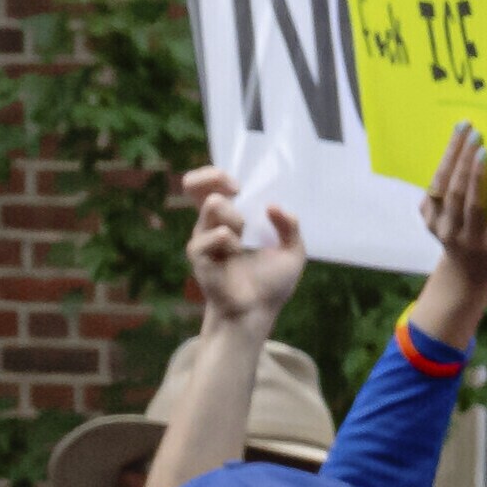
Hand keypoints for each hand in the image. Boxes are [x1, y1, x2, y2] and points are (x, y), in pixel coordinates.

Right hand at [177, 165, 304, 335]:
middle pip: (194, 185)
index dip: (216, 175)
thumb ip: (290, 227)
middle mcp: (212, 224)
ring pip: (212, 205)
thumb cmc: (271, 283)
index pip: (211, 185)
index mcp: (230, 218)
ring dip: (234, 216)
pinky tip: (235, 255)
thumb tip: (274, 206)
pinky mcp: (198, 256)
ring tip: (244, 236)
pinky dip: (229, 241)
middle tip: (236, 190)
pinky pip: (214, 235)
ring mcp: (202, 239)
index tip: (238, 184)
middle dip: (213, 178)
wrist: (258, 312)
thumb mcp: (292, 251)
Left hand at [411, 115, 486, 337]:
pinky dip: (443, 166)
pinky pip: (433, 186)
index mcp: (474, 239)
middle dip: (462, 158)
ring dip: (450, 155)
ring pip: (438, 184)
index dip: (478, 177)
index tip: (484, 151)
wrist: (467, 273)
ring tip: (459, 131)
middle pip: (453, 190)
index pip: (474, 203)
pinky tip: (453, 147)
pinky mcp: (425, 215)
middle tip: (472, 132)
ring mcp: (433, 223)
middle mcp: (450, 231)